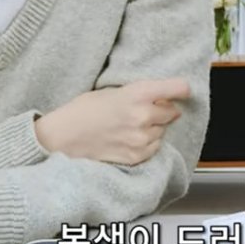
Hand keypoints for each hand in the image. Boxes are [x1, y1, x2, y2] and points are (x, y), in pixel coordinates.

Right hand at [34, 78, 189, 164]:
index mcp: (138, 93)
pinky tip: (128, 138)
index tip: (181, 91)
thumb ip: (140, 94)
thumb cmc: (83, 110)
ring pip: (162, 131)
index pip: (178, 88)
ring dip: (154, 128)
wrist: (63, 136)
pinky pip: (154, 148)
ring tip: (130, 126)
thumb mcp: (112, 91)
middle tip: (144, 110)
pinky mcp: (136, 156)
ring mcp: (141, 138)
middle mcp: (143, 116)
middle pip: (172, 112)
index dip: (181, 89)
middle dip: (163, 110)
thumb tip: (163, 99)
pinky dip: (146, 143)